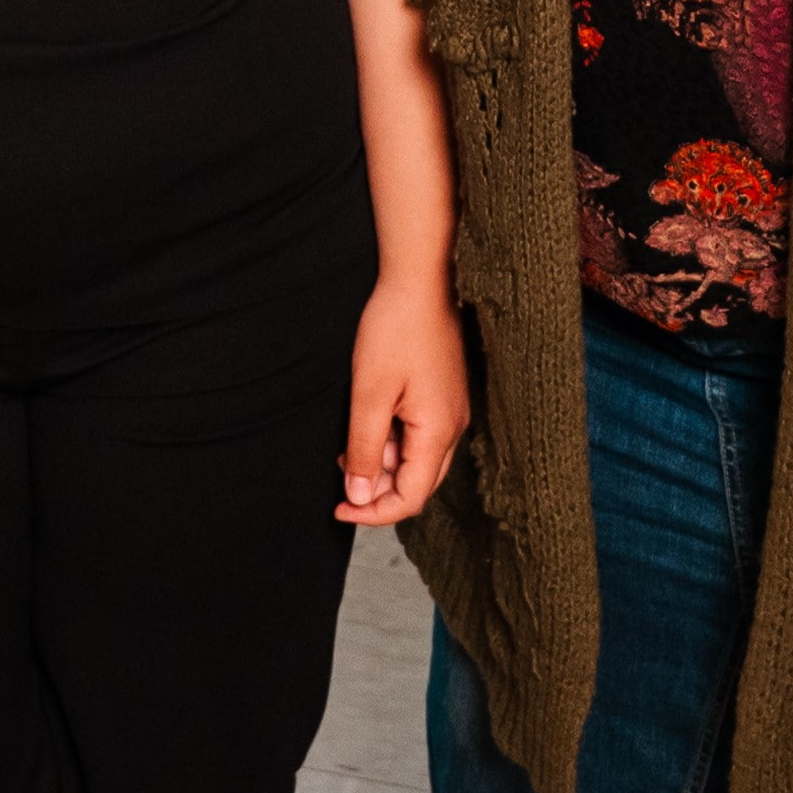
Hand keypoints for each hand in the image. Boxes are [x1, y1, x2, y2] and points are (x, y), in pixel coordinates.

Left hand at [338, 273, 468, 526]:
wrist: (420, 281)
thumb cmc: (396, 330)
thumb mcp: (370, 395)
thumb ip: (364, 450)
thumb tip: (360, 497)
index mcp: (438, 432)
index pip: (411, 498)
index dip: (374, 512)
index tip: (340, 508)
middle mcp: (452, 427)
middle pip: (418, 484)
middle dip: (378, 491)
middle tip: (341, 480)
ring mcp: (451, 410)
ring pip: (417, 459)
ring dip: (383, 463)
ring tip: (348, 445)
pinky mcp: (444, 395)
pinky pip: (420, 435)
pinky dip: (392, 440)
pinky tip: (368, 423)